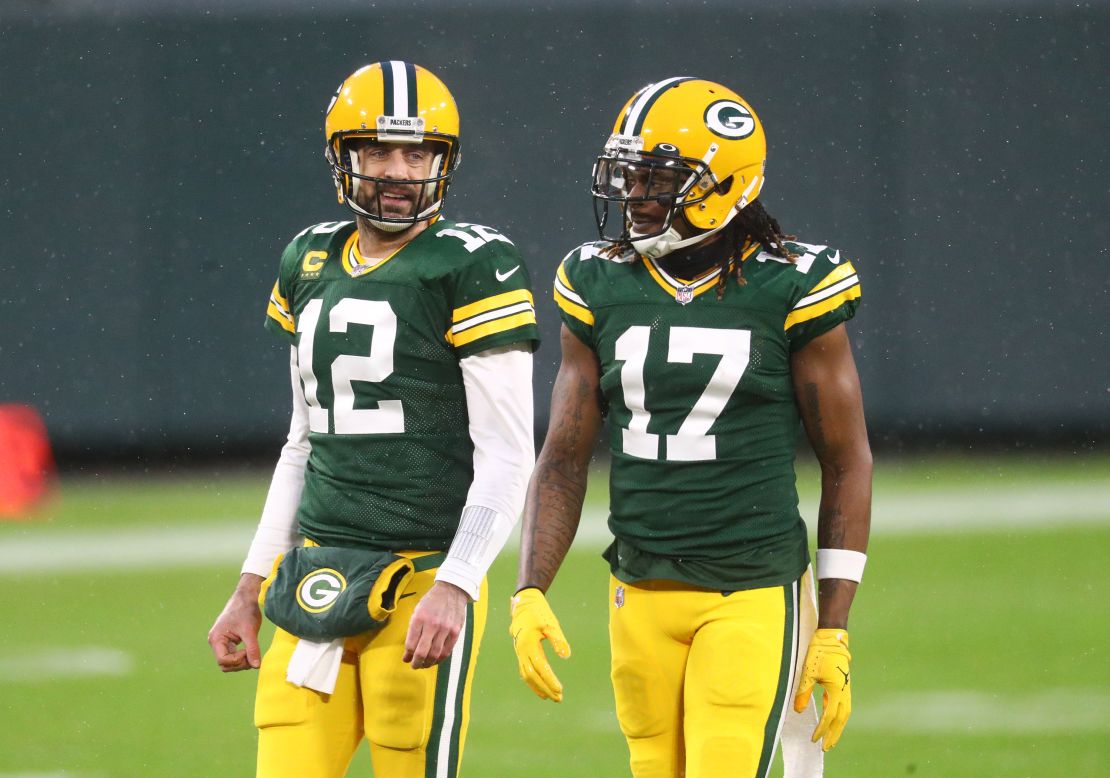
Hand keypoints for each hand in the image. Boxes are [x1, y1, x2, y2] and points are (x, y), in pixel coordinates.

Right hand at [207, 573, 263, 671]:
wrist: (247, 597)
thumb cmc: (246, 611)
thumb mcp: (250, 631)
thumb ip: (252, 649)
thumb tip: (257, 666)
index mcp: (216, 639)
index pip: (223, 660)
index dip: (237, 660)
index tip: (248, 651)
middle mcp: (215, 642)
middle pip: (224, 664)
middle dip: (239, 663)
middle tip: (253, 655)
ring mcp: (221, 642)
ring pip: (229, 662)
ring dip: (241, 662)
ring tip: (253, 653)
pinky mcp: (228, 642)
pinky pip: (232, 656)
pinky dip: (241, 657)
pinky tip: (250, 651)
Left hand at [403, 581, 468, 669]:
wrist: (452, 590)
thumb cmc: (431, 600)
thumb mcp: (417, 610)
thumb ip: (413, 629)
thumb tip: (409, 649)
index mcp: (419, 618)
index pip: (411, 643)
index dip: (407, 655)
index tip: (406, 659)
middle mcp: (432, 624)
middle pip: (422, 652)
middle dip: (416, 662)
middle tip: (414, 665)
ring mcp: (445, 629)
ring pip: (435, 654)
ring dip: (428, 663)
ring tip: (424, 664)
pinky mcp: (455, 632)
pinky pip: (447, 650)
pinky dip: (440, 658)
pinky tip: (435, 660)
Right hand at [509, 588, 570, 701]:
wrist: (524, 604)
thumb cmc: (539, 614)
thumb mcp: (551, 624)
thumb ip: (558, 640)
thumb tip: (566, 656)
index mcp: (528, 644)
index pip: (540, 668)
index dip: (550, 680)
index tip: (560, 690)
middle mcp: (521, 651)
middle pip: (532, 676)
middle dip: (545, 688)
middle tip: (559, 698)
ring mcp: (519, 653)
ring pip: (527, 676)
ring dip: (539, 688)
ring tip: (552, 697)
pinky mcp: (521, 653)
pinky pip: (524, 672)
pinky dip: (532, 682)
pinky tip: (541, 689)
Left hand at [793, 628, 852, 750]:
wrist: (831, 639)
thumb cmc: (819, 654)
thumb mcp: (808, 673)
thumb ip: (803, 693)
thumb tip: (798, 710)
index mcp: (836, 690)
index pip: (829, 716)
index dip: (821, 730)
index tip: (814, 739)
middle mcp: (845, 692)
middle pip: (841, 719)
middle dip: (834, 734)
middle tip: (826, 747)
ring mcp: (846, 689)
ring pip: (844, 714)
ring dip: (838, 727)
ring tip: (831, 738)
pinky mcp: (844, 685)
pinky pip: (843, 705)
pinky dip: (838, 715)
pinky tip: (830, 719)